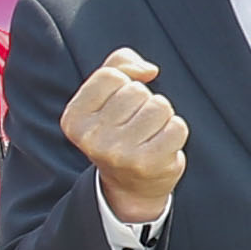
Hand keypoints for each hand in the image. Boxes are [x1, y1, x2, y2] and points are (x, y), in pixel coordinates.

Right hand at [64, 45, 186, 226]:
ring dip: (161, 116)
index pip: (111, 75)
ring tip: (149, 134)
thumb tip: (149, 70)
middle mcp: (91, 138)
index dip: (125, 82)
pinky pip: (177, 126)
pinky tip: (162, 145)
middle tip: (135, 125)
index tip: (121, 104)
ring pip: (159, 106)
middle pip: (137, 91)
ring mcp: (118, 153)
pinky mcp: (147, 163)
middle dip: (144, 101)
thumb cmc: (120, 130)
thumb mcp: (107, 95)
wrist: (131, 185)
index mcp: (74, 118)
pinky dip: (175, 131)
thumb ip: (119, 64)